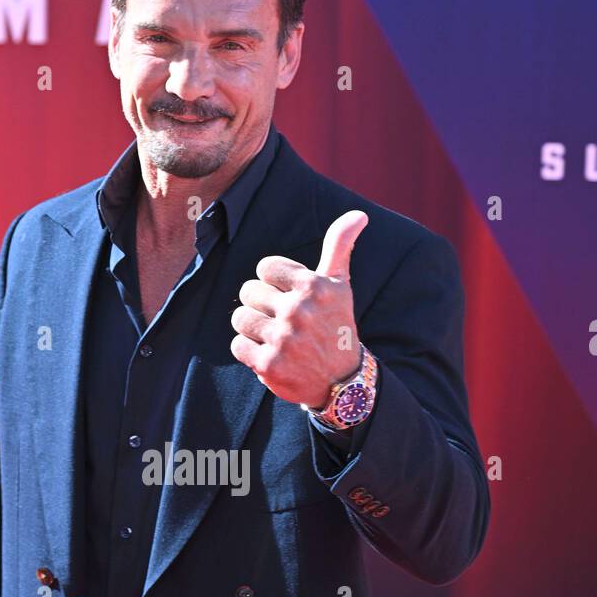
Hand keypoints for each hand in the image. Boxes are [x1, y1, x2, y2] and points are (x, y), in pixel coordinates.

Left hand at [230, 210, 368, 406]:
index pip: (264, 267)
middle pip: (248, 292)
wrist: (342, 381)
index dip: (274, 283)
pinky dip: (249, 352)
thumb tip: (359, 214)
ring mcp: (283, 339)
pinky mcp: (269, 365)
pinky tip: (271, 355)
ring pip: (239, 318)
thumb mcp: (340, 284)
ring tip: (275, 337)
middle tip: (283, 321)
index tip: (291, 297)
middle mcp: (298, 311)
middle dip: (261, 305)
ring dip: (252, 329)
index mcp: (313, 285)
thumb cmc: (336, 325)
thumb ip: (340, 245)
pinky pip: (237, 346)